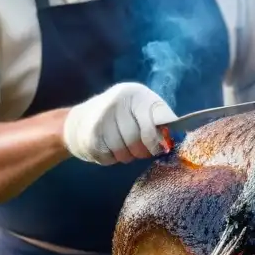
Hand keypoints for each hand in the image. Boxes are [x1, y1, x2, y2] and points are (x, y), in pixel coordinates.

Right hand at [62, 82, 176, 165]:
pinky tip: (108, 149)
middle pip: (139, 139)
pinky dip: (111, 159)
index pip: (156, 122)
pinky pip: (109, 157)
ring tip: (123, 150)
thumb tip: (175, 140)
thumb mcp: (140, 111)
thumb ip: (158, 121)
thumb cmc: (120, 118)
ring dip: (126, 156)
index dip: (159, 140)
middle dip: (142, 151)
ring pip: (124, 150)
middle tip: (140, 152)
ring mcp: (102, 116)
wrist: (79, 120)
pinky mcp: (90, 134)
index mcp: (137, 94)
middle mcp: (119, 100)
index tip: (161, 149)